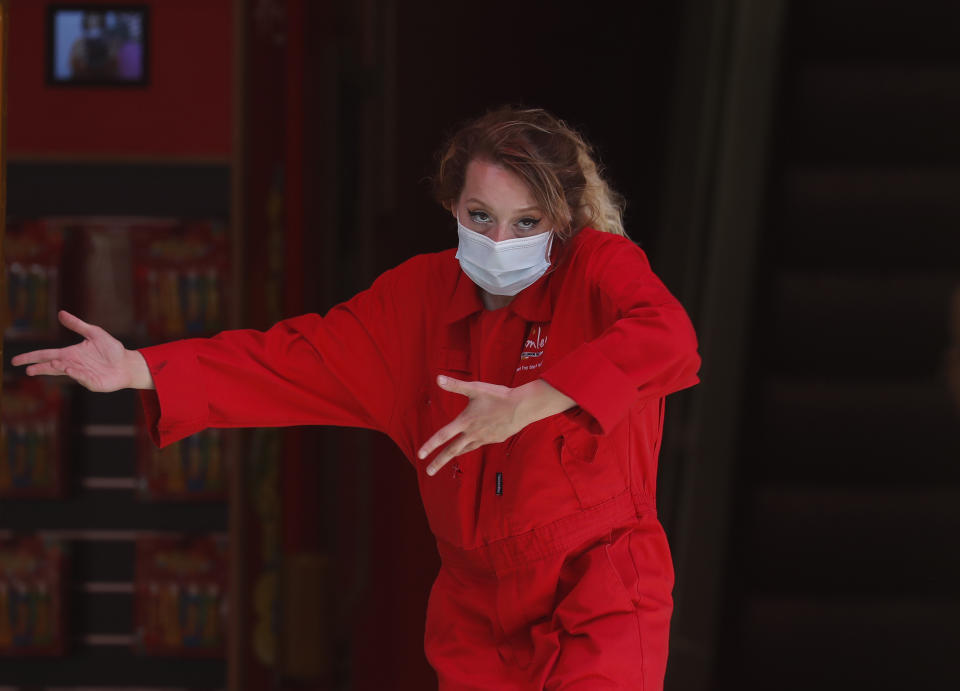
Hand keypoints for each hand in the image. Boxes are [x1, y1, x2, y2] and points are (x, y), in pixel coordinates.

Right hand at [10, 310, 148, 391]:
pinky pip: (82, 378)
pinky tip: (69, 369)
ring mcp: (81, 375)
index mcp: (70, 354)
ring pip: (66, 372)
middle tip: (27, 370)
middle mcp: (73, 365)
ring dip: (59, 368)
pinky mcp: (92, 383)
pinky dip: (75, 374)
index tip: (16, 360)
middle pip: (51, 366)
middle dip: (39, 368)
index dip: (32, 357)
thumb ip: (77, 325)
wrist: (127, 363)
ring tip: (53, 364)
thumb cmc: (111, 349)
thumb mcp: (94, 333)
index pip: (47, 355)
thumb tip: (60, 313)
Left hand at [417, 375, 525, 475]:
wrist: (522, 407)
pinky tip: (472, 443)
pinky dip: (472, 446)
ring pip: (466, 449)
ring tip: (448, 458)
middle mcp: (472, 433)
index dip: (430, 445)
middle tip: (428, 471)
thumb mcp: (475, 388)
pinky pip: (479, 444)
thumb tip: (438, 378)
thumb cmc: (498, 396)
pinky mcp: (494, 439)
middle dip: (439, 462)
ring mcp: (484, 438)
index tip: (420, 455)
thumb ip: (455, 385)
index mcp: (465, 422)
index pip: (443, 436)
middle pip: (452, 450)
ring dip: (455, 454)